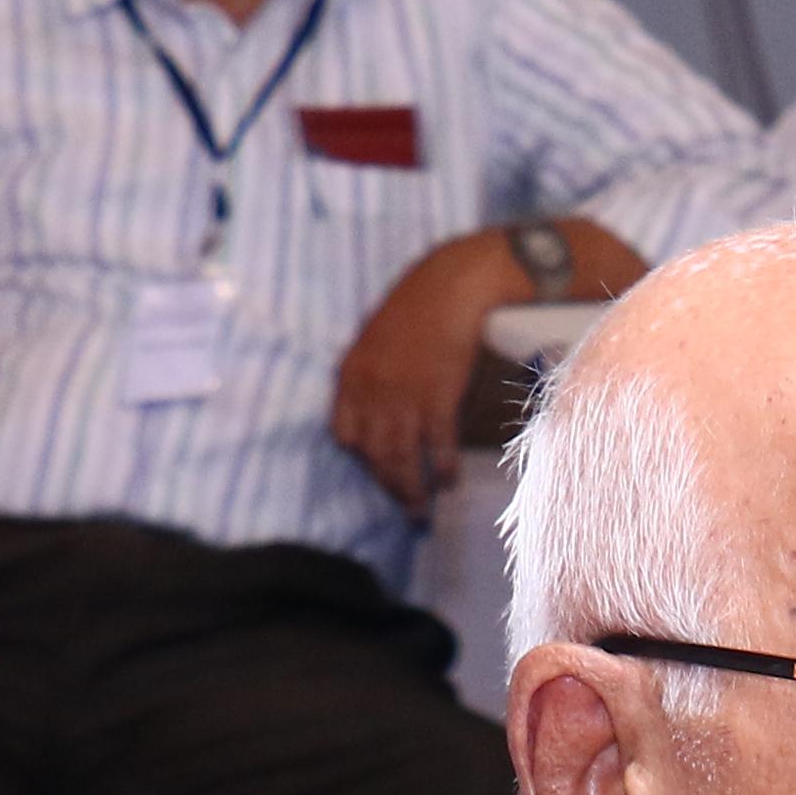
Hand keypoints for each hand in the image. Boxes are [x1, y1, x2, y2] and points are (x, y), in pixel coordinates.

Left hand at [329, 228, 527, 519]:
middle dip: (387, 485)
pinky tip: (448, 480)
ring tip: (421, 508)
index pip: (343, 431)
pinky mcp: (437, 396)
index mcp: (351, 373)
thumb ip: (373, 372)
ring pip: (399, 455)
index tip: (376, 468)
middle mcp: (370, 389)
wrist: (452, 285)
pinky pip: (435, 443)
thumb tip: (383, 404)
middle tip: (403, 509)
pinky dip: (441, 466)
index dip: (359, 456)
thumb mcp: (378, 338)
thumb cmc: (419, 305)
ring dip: (411, 487)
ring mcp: (403, 395)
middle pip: (371, 452)